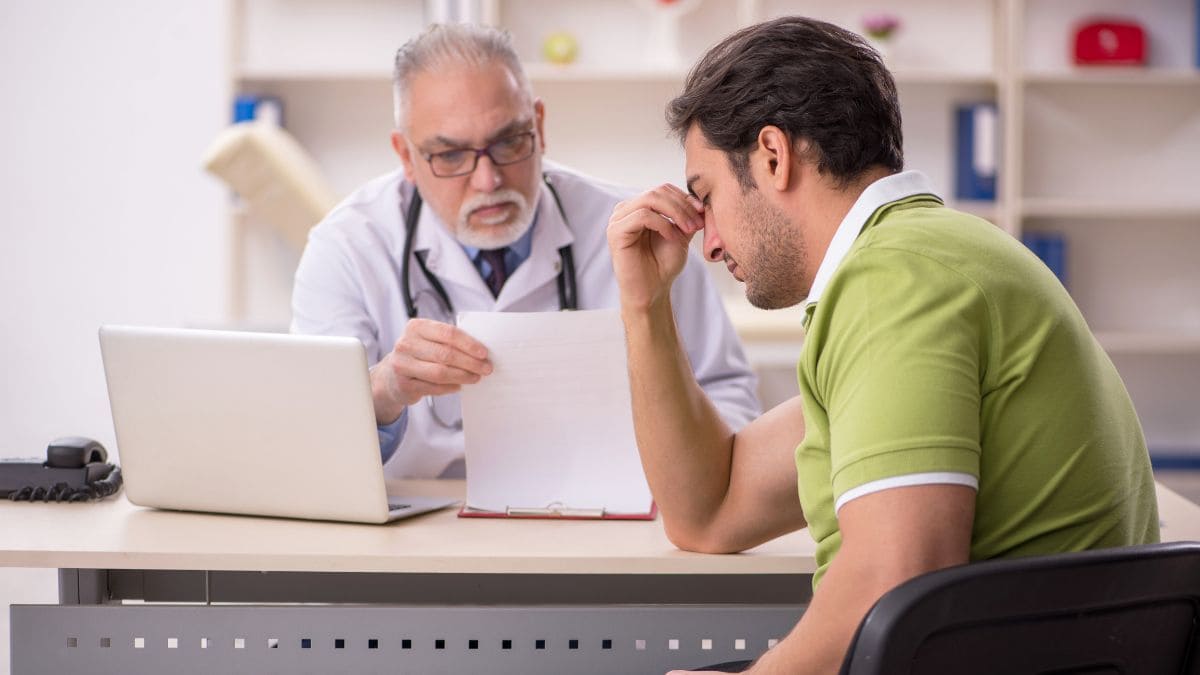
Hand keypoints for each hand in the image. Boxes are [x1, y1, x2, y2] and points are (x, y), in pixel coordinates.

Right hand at [369, 318, 491, 423]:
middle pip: (446, 354)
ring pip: (440, 372)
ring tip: (476, 377)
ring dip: (463, 376)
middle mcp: (406, 344)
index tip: (484, 353)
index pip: (448, 333)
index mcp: (416, 327)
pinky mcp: (404, 384)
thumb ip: (449, 341)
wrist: (391, 376)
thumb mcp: (429, 340)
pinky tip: (459, 386)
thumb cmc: (419, 354)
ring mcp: (402, 365)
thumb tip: (480, 351)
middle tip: (486, 368)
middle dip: (470, 362)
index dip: (469, 344)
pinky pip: (434, 387)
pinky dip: (450, 387)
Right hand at [607, 183, 704, 310]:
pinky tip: (672, 237)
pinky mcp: (616, 232)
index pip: (662, 190)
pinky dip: (663, 224)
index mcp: (638, 208)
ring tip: (689, 230)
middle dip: (682, 206)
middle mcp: (625, 210)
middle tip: (697, 223)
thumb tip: (699, 199)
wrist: (653, 291)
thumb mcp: (681, 234)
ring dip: (676, 213)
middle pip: (657, 192)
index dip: (684, 198)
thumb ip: (687, 215)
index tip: (702, 212)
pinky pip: (642, 216)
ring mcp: (618, 220)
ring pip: (650, 200)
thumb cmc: (663, 265)